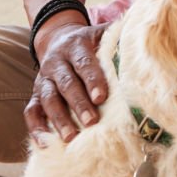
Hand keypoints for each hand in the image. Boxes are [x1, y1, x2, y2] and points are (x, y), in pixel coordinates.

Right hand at [24, 18, 108, 146]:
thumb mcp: (100, 33)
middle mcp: (57, 62)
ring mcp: (44, 79)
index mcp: (76, 46)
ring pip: (48, 98)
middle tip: (91, 121)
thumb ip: (117, 37)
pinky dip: (36, 127)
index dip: (92, 80)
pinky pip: (31, 111)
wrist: (57, 38)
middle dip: (78, 103)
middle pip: (66, 83)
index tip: (101, 97)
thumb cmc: (89, 42)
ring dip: (58, 118)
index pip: (84, 63)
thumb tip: (145, 42)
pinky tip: (44, 143)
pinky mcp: (34, 94)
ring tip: (70, 138)